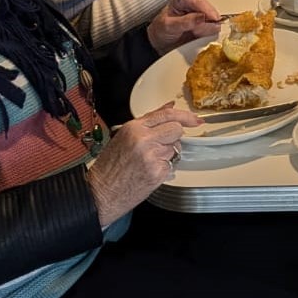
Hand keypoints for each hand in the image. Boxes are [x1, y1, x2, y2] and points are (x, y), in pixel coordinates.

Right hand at [85, 103, 201, 225]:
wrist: (101, 192)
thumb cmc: (109, 166)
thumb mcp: (124, 136)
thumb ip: (149, 121)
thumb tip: (169, 106)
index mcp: (134, 128)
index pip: (167, 115)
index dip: (185, 116)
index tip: (195, 119)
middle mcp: (144, 140)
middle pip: (176, 130)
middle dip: (174, 137)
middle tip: (162, 145)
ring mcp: (152, 157)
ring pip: (176, 148)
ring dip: (168, 153)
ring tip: (149, 160)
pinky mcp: (158, 172)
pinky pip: (172, 165)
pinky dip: (165, 167)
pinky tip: (150, 171)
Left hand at [147, 0, 221, 53]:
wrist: (161, 39)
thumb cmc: (162, 29)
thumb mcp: (170, 26)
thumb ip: (185, 22)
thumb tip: (202, 18)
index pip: (198, 1)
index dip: (207, 10)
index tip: (214, 20)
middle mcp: (193, 0)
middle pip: (208, 8)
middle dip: (207, 21)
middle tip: (198, 31)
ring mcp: (200, 10)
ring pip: (212, 17)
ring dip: (207, 27)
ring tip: (194, 33)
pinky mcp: (206, 19)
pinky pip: (213, 24)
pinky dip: (209, 31)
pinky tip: (198, 33)